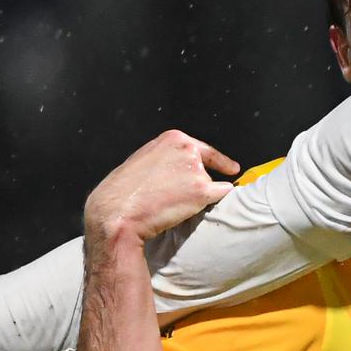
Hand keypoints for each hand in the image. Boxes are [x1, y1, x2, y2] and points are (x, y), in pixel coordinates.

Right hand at [84, 130, 239, 243]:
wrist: (119, 211)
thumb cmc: (123, 190)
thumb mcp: (143, 159)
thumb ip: (164, 157)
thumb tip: (176, 167)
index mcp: (173, 139)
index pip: (203, 149)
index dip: (219, 161)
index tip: (232, 168)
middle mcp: (188, 150)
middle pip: (206, 168)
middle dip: (198, 182)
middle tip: (179, 197)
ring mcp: (197, 171)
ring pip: (211, 185)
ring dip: (200, 196)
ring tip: (171, 204)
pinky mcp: (202, 192)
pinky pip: (221, 195)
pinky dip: (215, 202)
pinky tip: (195, 208)